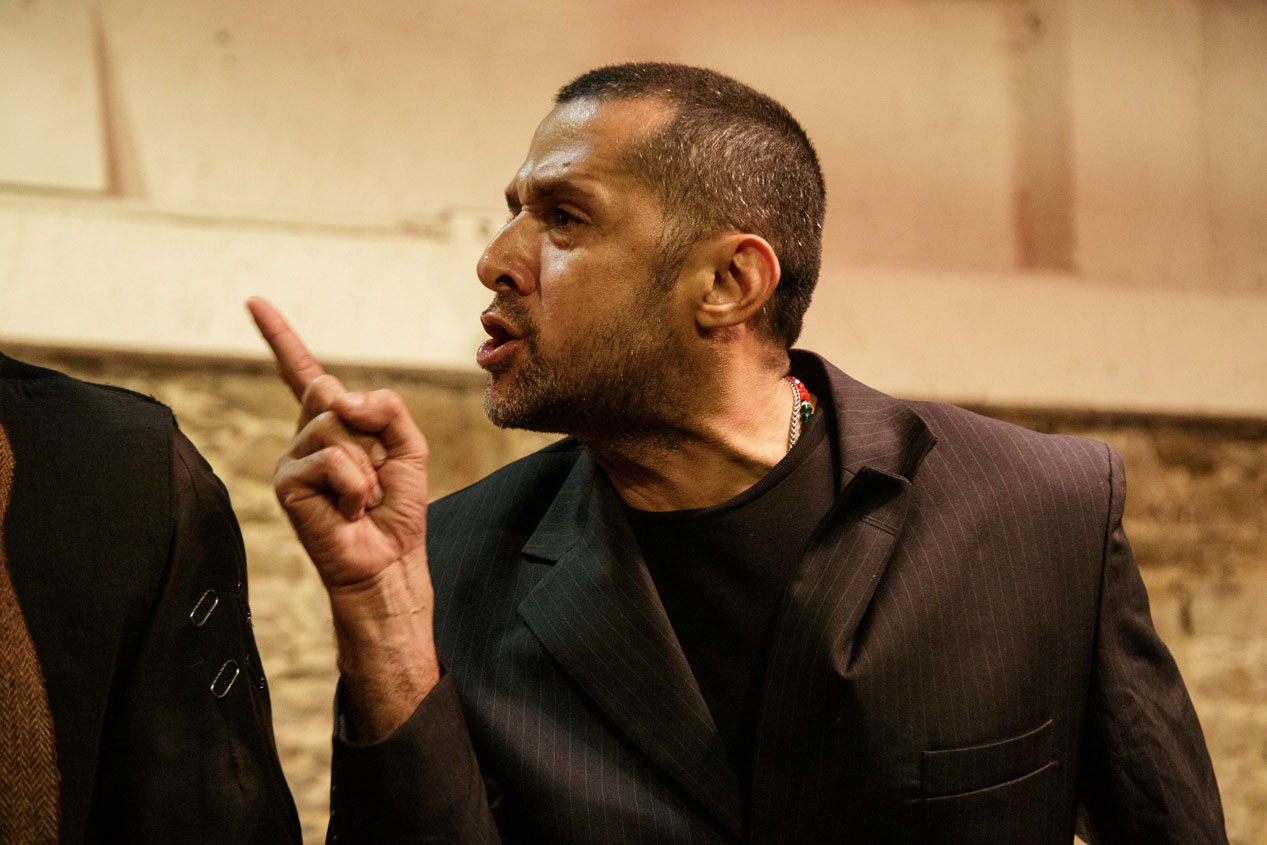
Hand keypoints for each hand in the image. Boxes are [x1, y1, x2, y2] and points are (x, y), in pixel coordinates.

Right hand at [248, 297, 438, 737]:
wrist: (390, 564)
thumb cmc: (397, 511)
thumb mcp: (410, 448)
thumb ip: (388, 409)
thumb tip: (342, 396)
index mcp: (333, 425)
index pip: (302, 372)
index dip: (280, 336)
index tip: (255, 302)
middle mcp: (305, 437)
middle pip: (331, 392)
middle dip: (368, 429)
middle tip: (374, 474)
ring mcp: (292, 460)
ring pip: (333, 426)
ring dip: (366, 465)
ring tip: (364, 498)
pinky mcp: (287, 484)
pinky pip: (329, 459)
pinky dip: (354, 484)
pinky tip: (350, 510)